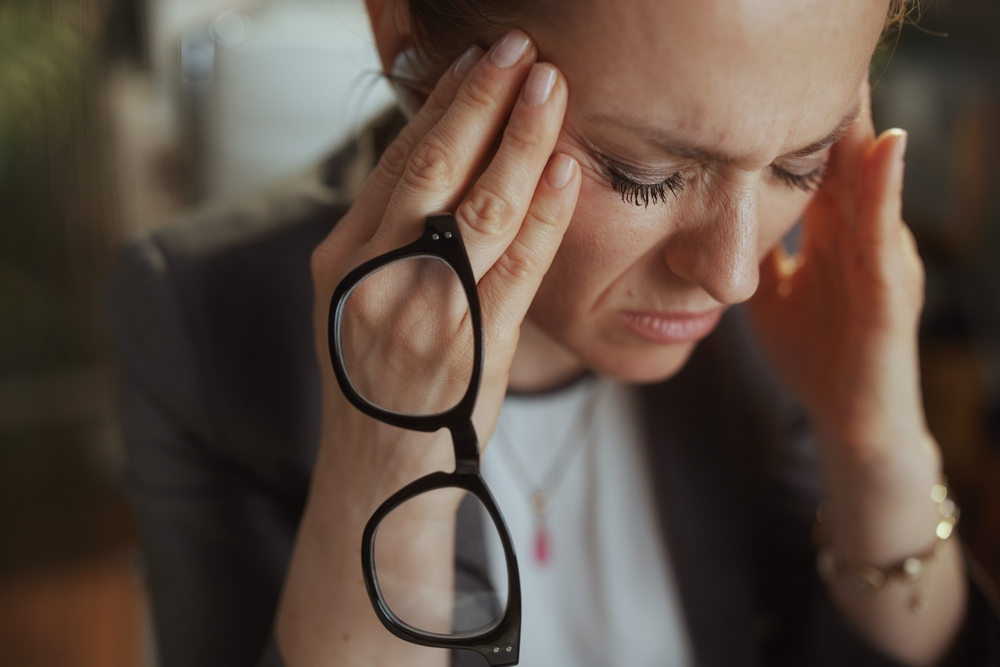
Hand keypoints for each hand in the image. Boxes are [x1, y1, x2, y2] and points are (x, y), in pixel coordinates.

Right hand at [278, 30, 579, 666]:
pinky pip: (518, 267)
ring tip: (551, 86)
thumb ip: (391, 237)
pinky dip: (546, 214)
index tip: (476, 61)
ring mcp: (426, 311)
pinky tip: (566, 169)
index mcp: (344, 259)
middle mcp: (378, 277)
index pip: (398, 163)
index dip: (442, 106)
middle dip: (481, 100)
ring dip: (521, 140)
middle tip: (519, 47)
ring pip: (481, 207)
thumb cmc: (376, 382)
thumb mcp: (359, 301)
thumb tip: (438, 162)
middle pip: (434, 169)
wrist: (382, 472)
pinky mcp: (474, 346)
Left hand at [749, 90, 925, 461]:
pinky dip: (887, 190)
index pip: (815, 164)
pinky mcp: (892, 292)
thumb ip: (760, 251)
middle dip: (833, 110)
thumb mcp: (774, 292)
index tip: (770, 79)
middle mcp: (858, 236)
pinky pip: (888, 233)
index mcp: (830, 234)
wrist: (848, 419)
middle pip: (847, 160)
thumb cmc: (815, 353)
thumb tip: (714, 218)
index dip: (797, 123)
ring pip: (873, 181)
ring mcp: (880, 259)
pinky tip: (883, 147)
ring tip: (853, 75)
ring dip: (864, 127)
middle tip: (821, 55)